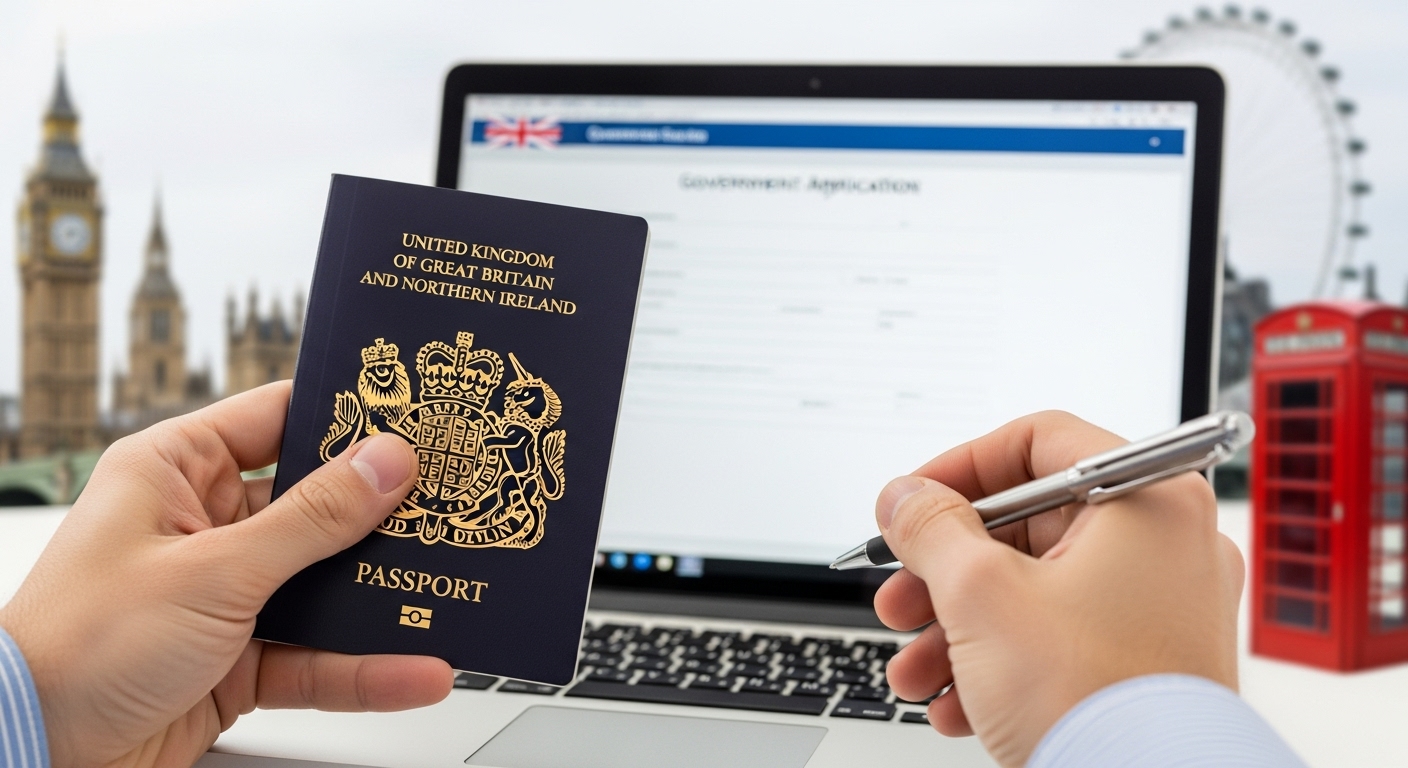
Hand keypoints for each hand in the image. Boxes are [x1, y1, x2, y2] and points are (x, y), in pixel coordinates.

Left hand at [0, 383, 453, 767]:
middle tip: (454, 502)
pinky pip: (317, 656)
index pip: (278, 419)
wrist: (30, 752)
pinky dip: (364, 667)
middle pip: (316, 506)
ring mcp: (225, 594)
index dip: (347, 416)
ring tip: (448, 589)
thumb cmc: (77, 646)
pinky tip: (415, 668)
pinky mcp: (239, 659)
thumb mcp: (213, 570)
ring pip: (324, 585)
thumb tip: (386, 461)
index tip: (417, 414)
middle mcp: (203, 524)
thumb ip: (311, 519)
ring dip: (381, 597)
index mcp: (177, 470)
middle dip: (383, 515)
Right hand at [873, 411, 1242, 767]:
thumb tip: (905, 497)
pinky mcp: (1151, 664)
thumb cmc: (1092, 698)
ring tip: (916, 666)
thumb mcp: (981, 595)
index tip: (914, 502)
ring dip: (960, 625)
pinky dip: (1003, 661)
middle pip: (1028, 526)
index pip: (1039, 442)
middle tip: (901, 594)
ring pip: (1037, 591)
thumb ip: (930, 529)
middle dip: (945, 570)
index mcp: (1146, 500)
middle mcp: (1167, 545)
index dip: (960, 468)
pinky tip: (956, 701)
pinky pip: (1063, 639)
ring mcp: (1163, 608)